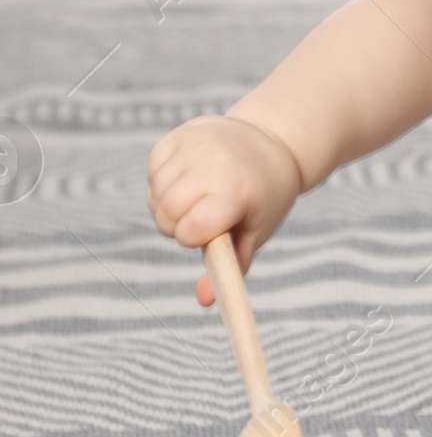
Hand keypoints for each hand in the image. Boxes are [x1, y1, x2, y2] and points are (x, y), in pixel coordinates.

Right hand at [147, 114, 302, 304]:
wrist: (272, 141)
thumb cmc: (263, 197)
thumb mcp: (255, 232)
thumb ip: (230, 267)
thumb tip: (203, 301)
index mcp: (235, 191)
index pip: (191, 230)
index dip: (196, 238)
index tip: (213, 231)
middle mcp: (213, 164)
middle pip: (166, 214)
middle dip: (179, 225)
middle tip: (204, 216)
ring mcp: (194, 145)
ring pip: (156, 195)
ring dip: (170, 205)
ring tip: (199, 196)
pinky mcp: (178, 135)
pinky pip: (153, 171)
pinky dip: (165, 181)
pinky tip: (191, 176)